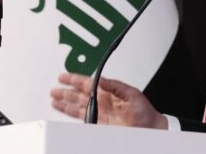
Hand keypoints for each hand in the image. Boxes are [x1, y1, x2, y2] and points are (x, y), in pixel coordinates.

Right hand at [51, 72, 167, 128]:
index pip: (88, 84)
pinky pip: (82, 119)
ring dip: (66, 103)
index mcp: (109, 92)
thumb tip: (102, 79)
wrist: (150, 128)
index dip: (75, 80)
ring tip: (54, 99)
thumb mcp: (132, 94)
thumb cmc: (144, 111)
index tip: (64, 76)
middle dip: (66, 91)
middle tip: (54, 88)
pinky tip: (66, 113)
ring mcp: (100, 114)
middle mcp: (102, 102)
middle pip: (79, 95)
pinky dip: (72, 116)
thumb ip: (116, 86)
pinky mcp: (99, 125)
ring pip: (78, 107)